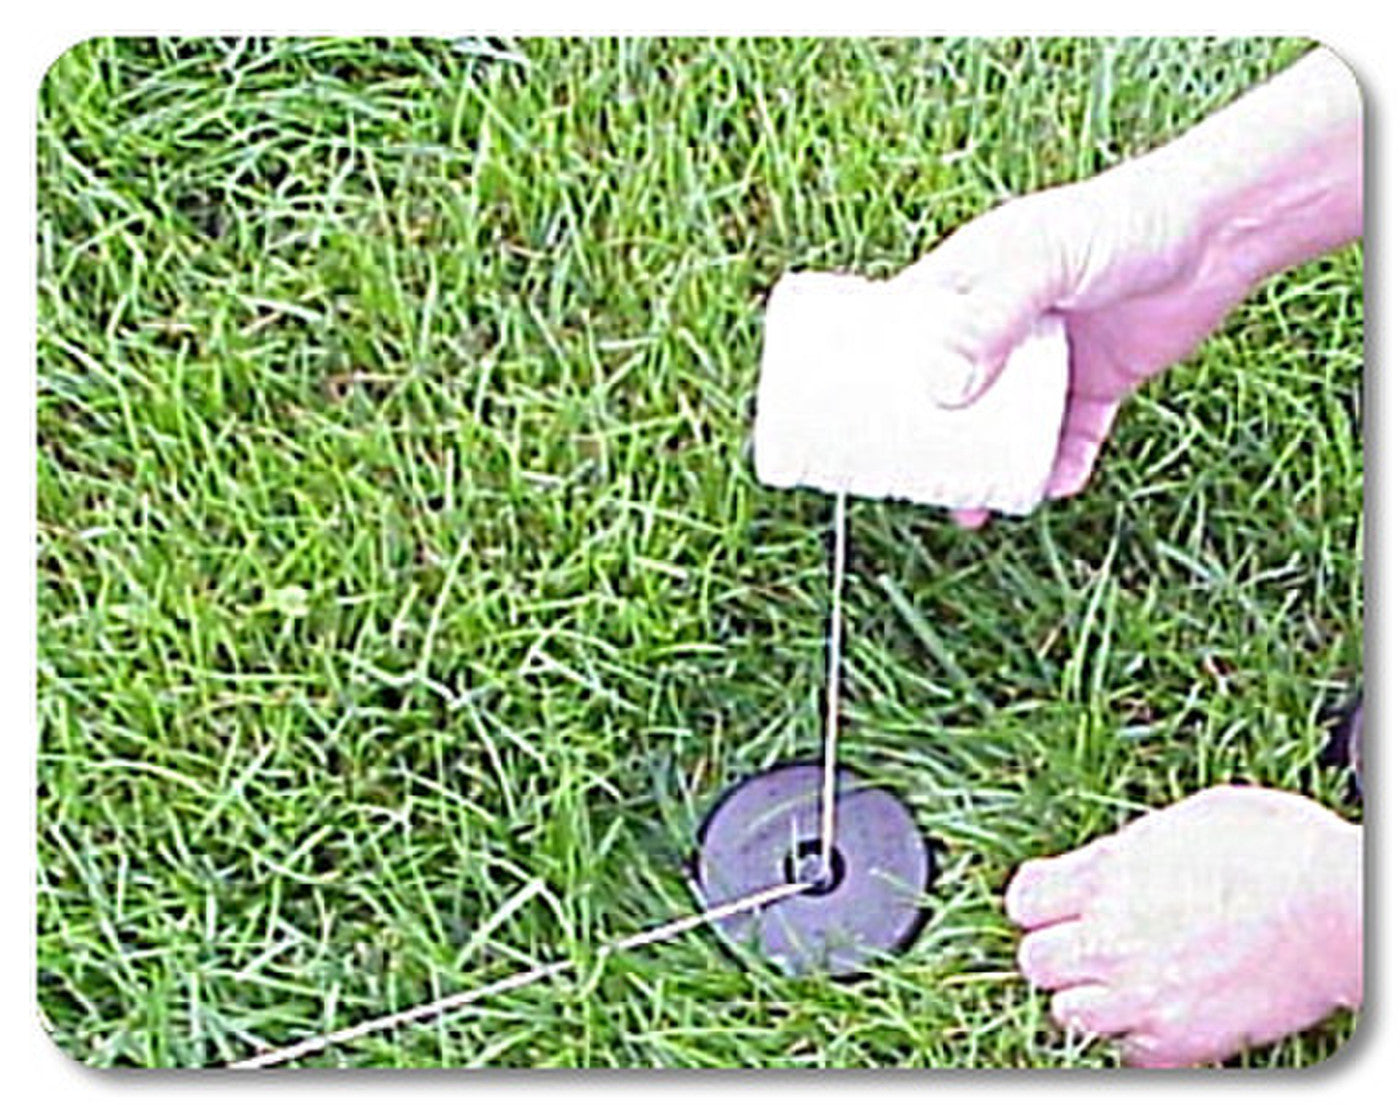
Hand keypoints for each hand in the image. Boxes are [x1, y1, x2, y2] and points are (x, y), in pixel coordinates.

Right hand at [898, 49, 1360, 528]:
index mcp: (970, 283)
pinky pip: (1069, 436)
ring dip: (988, 467)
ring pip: (1004, 425)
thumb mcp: (1043, 261)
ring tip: (974, 508)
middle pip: (948, 392)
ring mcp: (1049, 358)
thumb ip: (991, 319)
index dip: (873, 376)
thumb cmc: (1119, 224)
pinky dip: (1060, 464)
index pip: (902, 333)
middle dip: (930, 441)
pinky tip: (1055, 485)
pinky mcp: (1097, 383)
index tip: (848, 422)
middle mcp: (1003, 324)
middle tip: (911, 484)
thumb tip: (942, 395)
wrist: (1218, 231)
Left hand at [1005, 785, 1361, 1066]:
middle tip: (1087, 945)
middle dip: (1056, 952)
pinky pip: (1125, 1053)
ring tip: (1121, 983)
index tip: (1052, 901)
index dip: (1037, 900)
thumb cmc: (1278, 849)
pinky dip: (1136, 1039)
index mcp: (1106, 873)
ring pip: (1068, 1012)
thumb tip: (1112, 861)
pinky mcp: (1177, 1040)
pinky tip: (1160, 1013)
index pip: (1024, 900)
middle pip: (1035, 961)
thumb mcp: (1186, 820)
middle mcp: (1108, 936)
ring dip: (1088, 998)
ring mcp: (1139, 993)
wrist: (1333, 909)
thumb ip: (1129, 850)